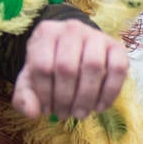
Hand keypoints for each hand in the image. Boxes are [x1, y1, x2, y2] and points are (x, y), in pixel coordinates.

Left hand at [12, 17, 128, 119]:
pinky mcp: (117, 46)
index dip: (44, 93)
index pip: (42, 65)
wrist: (74, 51)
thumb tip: (32, 113)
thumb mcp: (31, 80)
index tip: (46, 109)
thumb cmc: (49, 66)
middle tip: (63, 114)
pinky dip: (109, 93)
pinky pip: (118, 70)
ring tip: (79, 113)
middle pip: (67, 67)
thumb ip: (24, 96)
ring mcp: (96, 35)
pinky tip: (99, 107)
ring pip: (93, 67)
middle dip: (65, 98)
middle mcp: (71, 28)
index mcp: (45, 32)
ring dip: (86, 98)